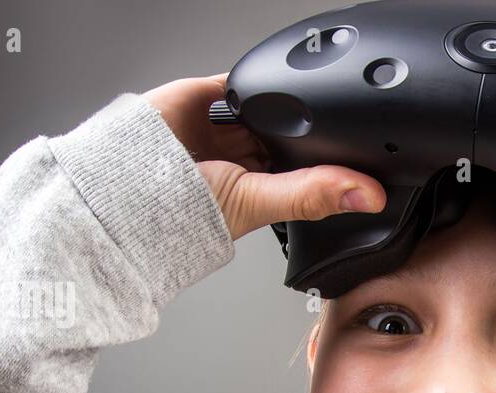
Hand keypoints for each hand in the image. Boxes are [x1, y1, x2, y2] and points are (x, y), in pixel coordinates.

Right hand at [142, 73, 385, 239]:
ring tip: (294, 104)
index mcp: (267, 188)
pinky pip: (242, 80)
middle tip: (335, 123)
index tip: (370, 155)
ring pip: (273, 105)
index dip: (337, 161)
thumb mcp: (259, 203)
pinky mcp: (207, 97)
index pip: (312, 170)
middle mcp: (250, 157)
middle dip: (312, 129)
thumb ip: (311, 195)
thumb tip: (366, 196)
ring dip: (285, 102)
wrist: (125, 182)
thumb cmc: (178, 210)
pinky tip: (265, 85)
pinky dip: (256, 79)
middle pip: (296, 133)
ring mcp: (229, 127)